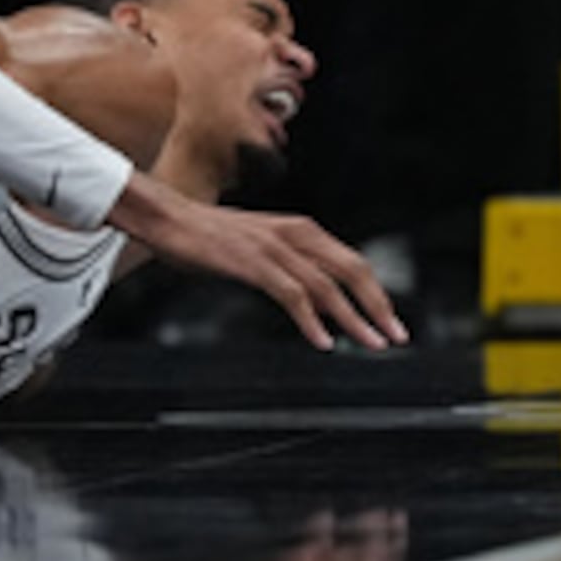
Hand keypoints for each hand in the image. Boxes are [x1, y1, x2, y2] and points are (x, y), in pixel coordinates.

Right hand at [106, 175, 408, 350]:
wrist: (165, 217)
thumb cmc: (203, 233)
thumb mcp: (256, 243)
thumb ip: (285, 263)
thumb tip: (311, 296)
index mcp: (298, 228)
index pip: (351, 260)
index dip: (375, 291)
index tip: (389, 318)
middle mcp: (292, 233)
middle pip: (351, 270)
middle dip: (377, 305)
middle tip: (395, 335)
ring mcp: (273, 248)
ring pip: (327, 286)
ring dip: (353, 318)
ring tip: (371, 343)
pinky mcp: (252, 263)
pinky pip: (292, 295)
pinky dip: (312, 320)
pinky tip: (322, 341)